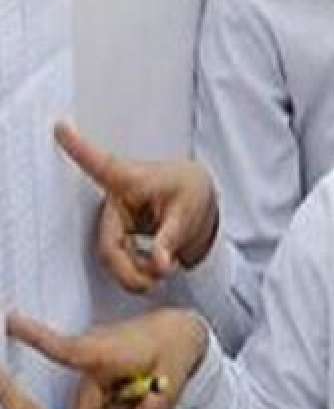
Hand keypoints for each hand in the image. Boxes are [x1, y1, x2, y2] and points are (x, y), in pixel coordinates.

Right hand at [3, 308, 207, 408]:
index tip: (8, 320)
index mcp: (103, 352)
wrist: (183, 330)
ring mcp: (94, 366)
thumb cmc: (176, 346)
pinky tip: (135, 403)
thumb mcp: (172, 382)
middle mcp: (91, 357)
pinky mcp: (98, 373)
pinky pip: (98, 404)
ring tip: (143, 407)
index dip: (32, 338)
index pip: (61, 348)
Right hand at [55, 121, 218, 292]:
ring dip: (138, 275)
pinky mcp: (118, 238)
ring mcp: (115, 222)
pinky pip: (120, 266)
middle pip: (108, 247)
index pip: (101, 166)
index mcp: (131, 181)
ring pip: (112, 261)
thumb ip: (170, 240)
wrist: (197, 201)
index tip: (61, 129)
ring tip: (165, 268)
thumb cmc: (189, 192)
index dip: (78, 149)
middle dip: (132, 271)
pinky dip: (139, 275)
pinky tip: (157, 268)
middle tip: (157, 279)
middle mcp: (116, 201)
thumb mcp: (187, 213)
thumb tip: (159, 267)